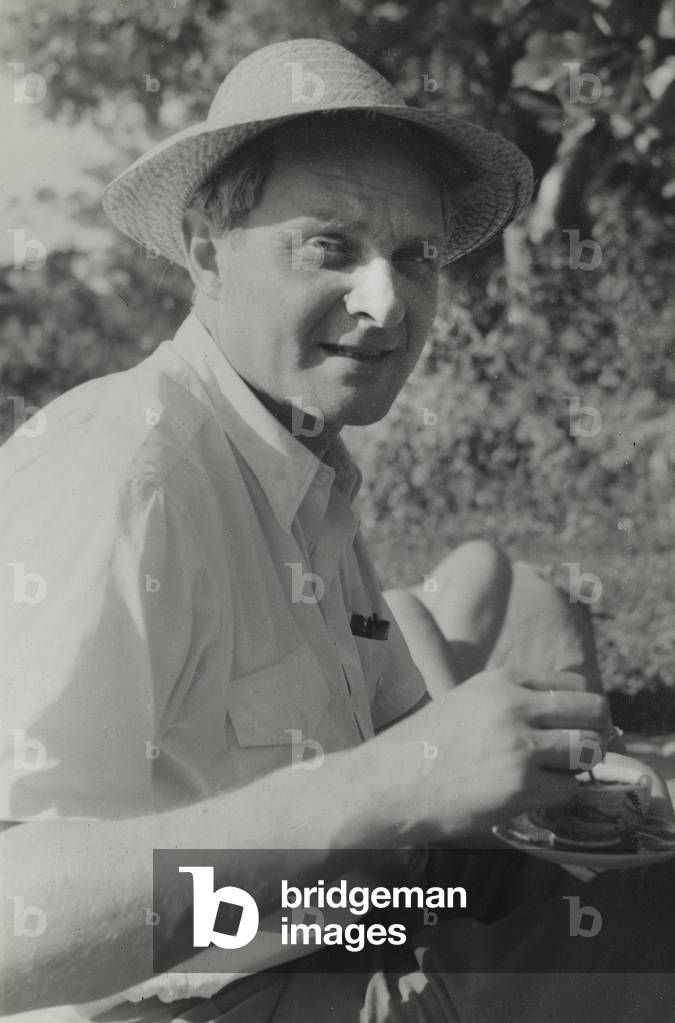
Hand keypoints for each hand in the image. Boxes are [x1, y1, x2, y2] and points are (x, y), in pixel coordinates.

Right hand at [383, 668, 610, 842]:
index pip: (573, 684)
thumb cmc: (423, 747)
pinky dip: (559, 796)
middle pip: (593, 711)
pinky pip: (568, 789)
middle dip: (596, 733)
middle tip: (582, 753)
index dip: (581, 709)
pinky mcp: (521, 786)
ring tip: (557, 775)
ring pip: (588, 750)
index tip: (576, 726)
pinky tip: (535, 796)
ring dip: (580, 767)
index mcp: (501, 680)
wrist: (389, 783)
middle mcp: (515, 705)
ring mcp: (520, 746)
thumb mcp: (467, 702)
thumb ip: (511, 701)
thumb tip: (563, 717)